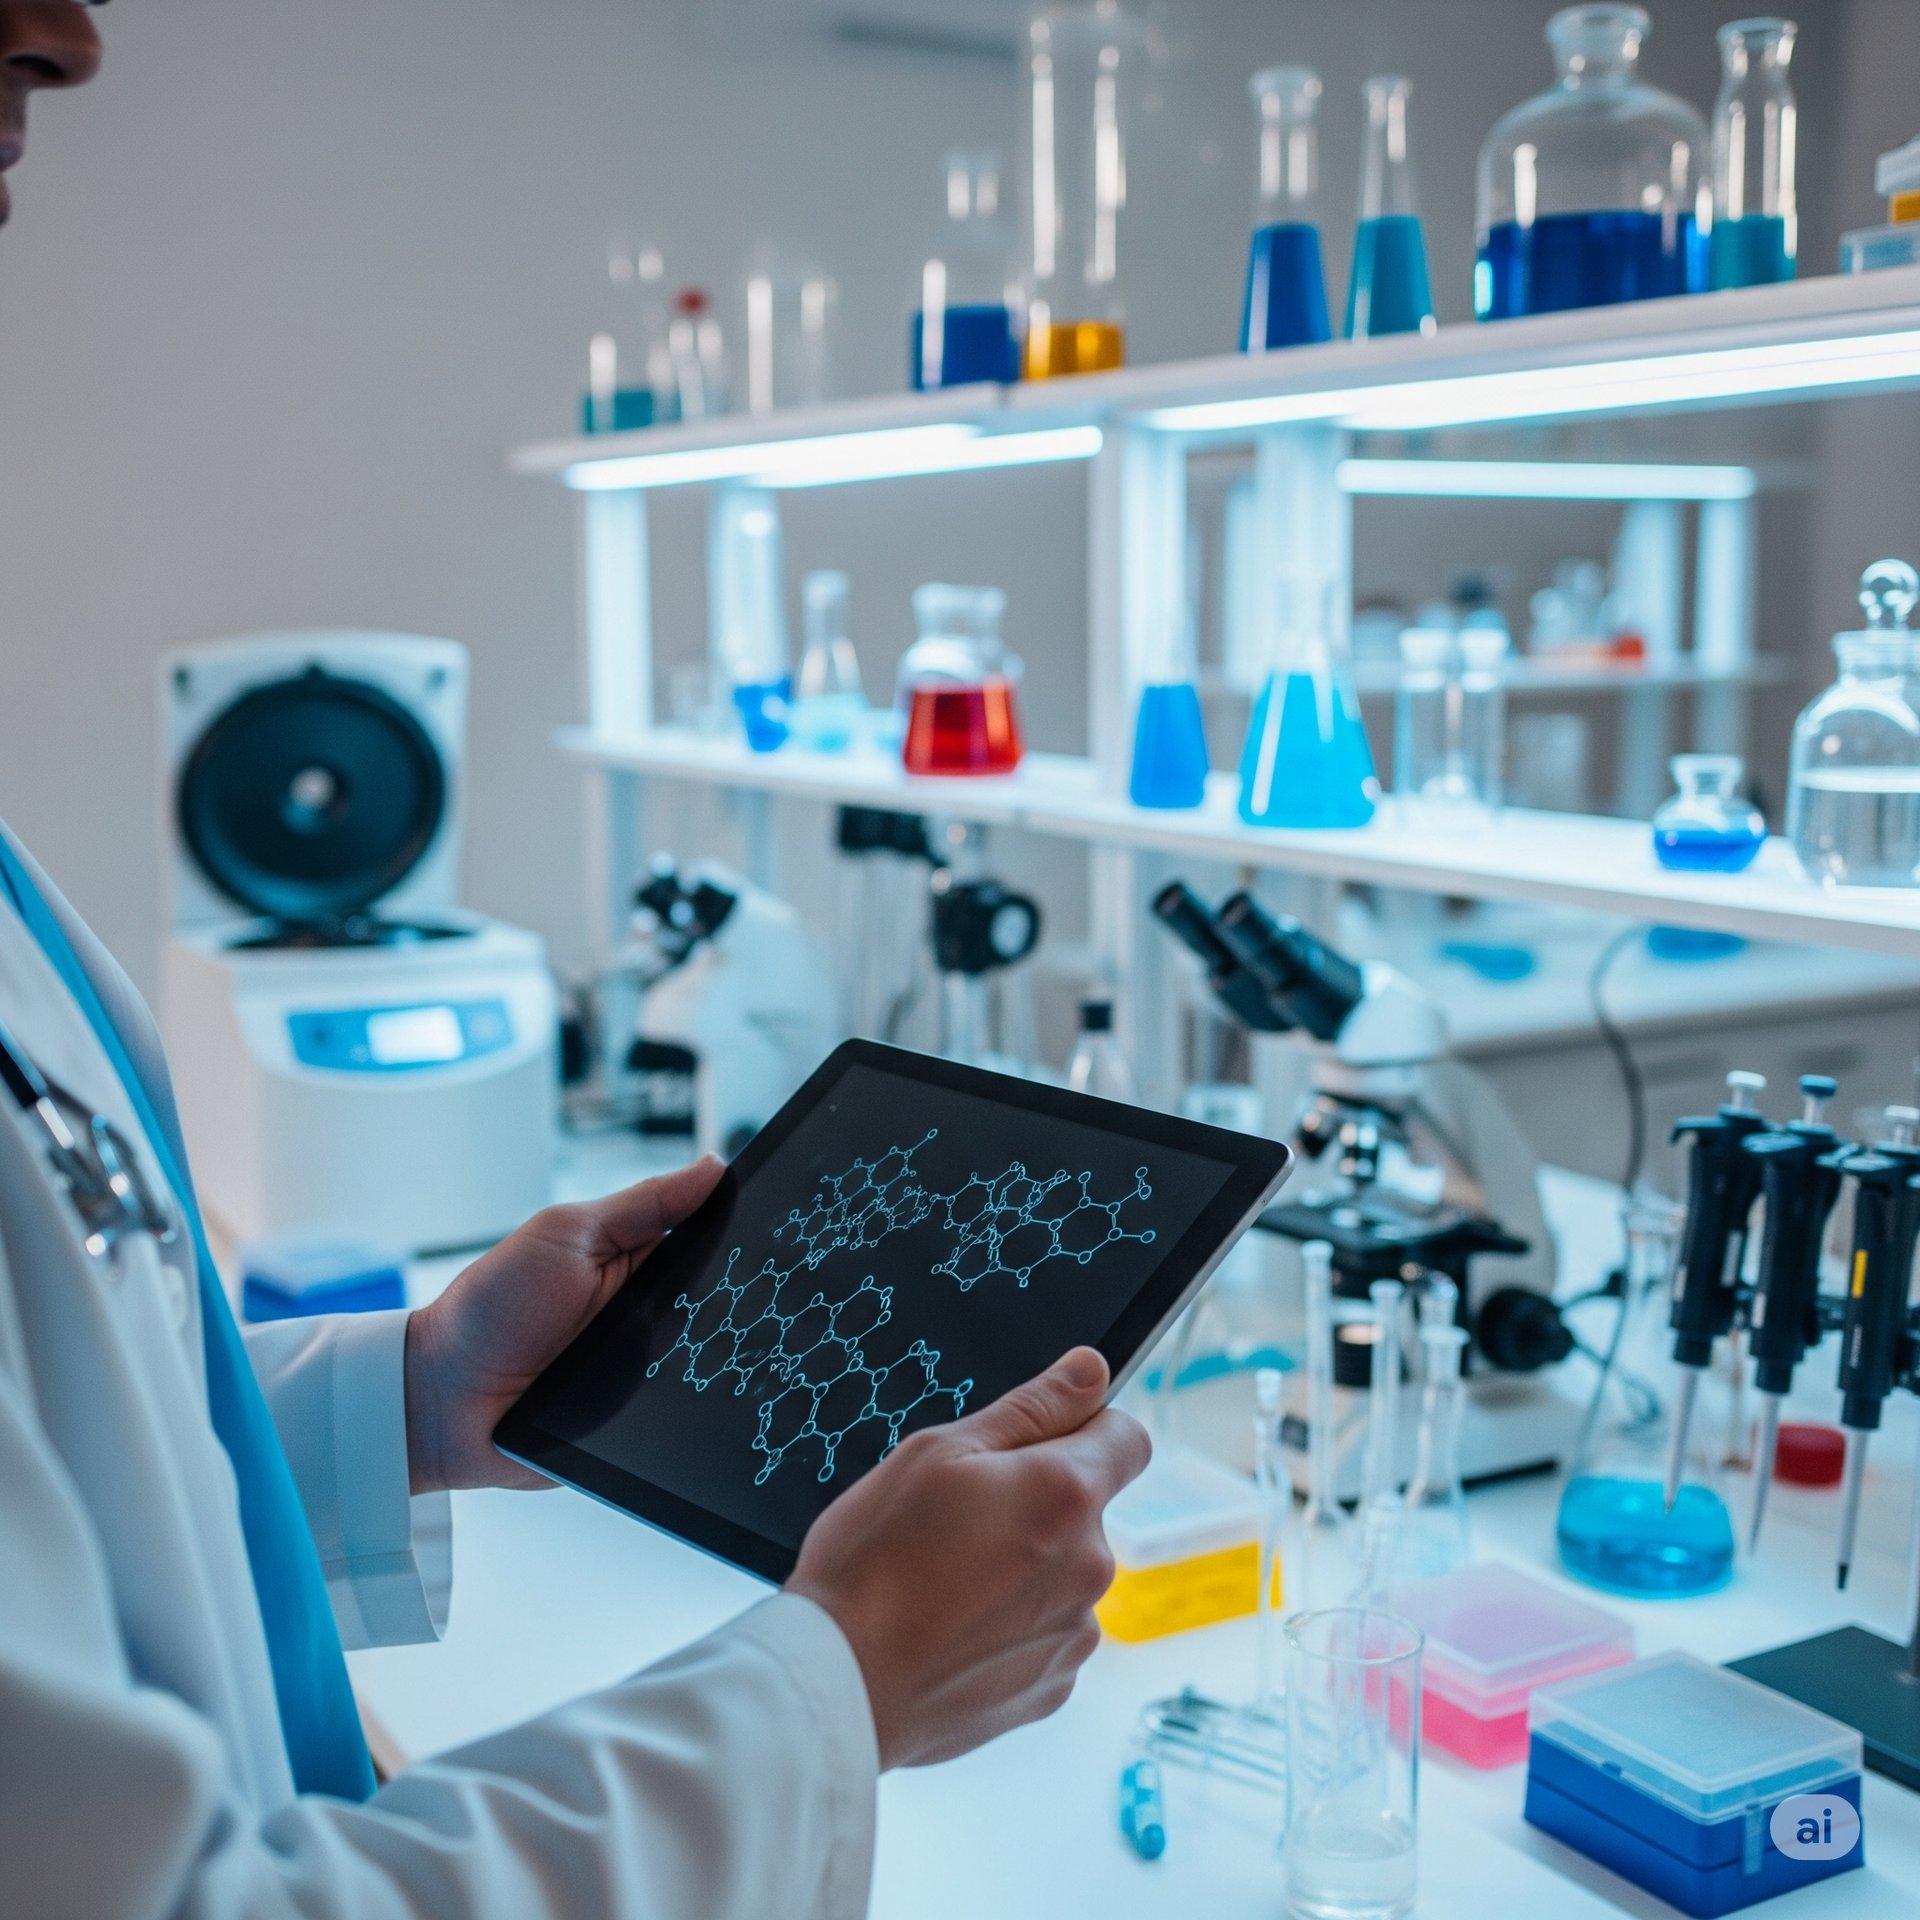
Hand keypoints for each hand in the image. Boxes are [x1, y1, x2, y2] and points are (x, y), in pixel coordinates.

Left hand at [403, 1156, 724, 1494]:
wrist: (441, 1403)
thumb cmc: (490, 1311)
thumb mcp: (564, 1235)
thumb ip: (641, 1204)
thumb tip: (714, 1167)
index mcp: (638, 1263)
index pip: (709, 1241)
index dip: (743, 1230)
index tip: (777, 1217)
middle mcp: (651, 1315)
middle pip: (721, 1300)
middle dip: (736, 1294)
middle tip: (744, 1288)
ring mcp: (650, 1370)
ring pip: (711, 1358)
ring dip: (713, 1351)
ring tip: (704, 1343)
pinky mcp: (643, 1422)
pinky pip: (686, 1411)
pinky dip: (694, 1402)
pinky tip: (693, 1393)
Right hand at [787, 1346, 1148, 1769]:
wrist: (841, 1687)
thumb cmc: (876, 1561)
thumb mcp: (938, 1453)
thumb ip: (1031, 1408)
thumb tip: (1092, 1370)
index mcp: (1067, 1495)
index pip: (1127, 1438)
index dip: (1084, 1429)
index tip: (1032, 1446)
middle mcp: (1091, 1567)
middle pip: (1085, 1509)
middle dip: (1036, 1503)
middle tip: (954, 1520)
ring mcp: (1074, 1634)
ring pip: (1062, 1574)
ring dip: (1024, 1568)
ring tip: (943, 1583)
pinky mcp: (1052, 1687)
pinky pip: (1045, 1633)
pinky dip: (1009, 1626)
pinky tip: (949, 1630)